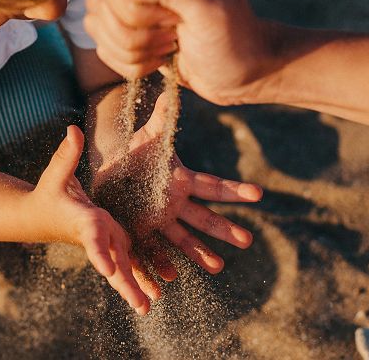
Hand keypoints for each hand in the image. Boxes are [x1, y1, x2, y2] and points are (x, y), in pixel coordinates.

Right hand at [29, 125, 158, 314]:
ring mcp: (104, 242)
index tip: (109, 270)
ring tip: (148, 307)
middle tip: (141, 306)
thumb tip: (72, 130)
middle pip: (112, 262)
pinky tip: (153, 294)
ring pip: (122, 268)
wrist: (40, 216)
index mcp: (84, 220)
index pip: (93, 238)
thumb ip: (66, 154)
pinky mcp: (111, 243)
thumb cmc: (49, 192)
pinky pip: (126, 264)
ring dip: (135, 287)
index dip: (100, 253)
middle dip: (126, 283)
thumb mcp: (57, 172)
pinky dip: (138, 279)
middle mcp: (96, 236)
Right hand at [85, 0, 278, 105]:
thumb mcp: (207, 7)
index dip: (139, 11)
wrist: (246, 73)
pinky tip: (162, 57)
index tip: (177, 20)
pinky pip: (102, 48)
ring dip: (134, 51)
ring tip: (170, 45)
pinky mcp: (127, 27)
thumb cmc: (234, 39)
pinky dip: (132, 64)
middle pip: (100, 5)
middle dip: (138, 33)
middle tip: (176, 34)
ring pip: (97, 27)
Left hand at [93, 93, 262, 276]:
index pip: (213, 186)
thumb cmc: (134, 154)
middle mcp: (175, 205)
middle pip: (204, 218)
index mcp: (181, 182)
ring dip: (199, 254)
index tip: (259, 194)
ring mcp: (159, 221)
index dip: (235, 190)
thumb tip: (174, 89)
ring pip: (182, 240)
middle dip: (224, 230)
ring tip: (218, 267)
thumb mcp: (147, 137)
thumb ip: (162, 118)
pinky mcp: (139, 232)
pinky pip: (152, 251)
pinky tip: (169, 278)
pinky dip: (160, 264)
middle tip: (247, 240)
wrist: (109, 174)